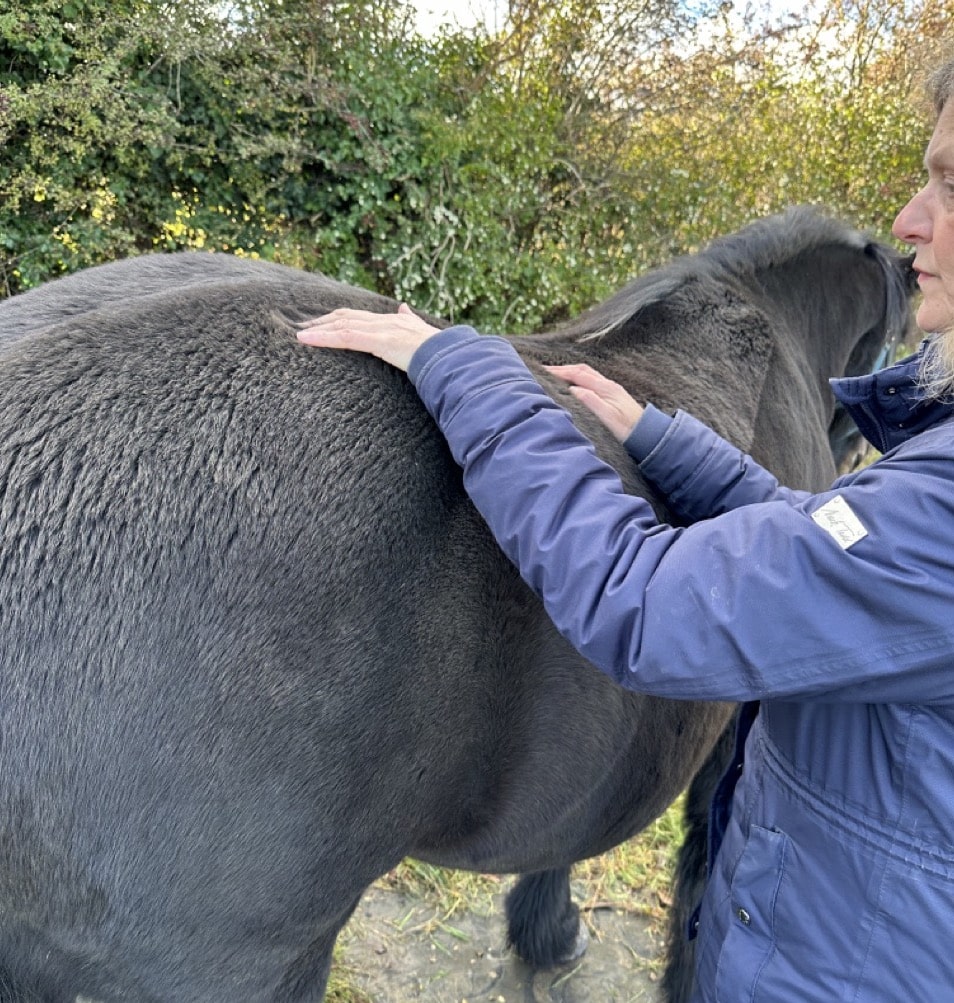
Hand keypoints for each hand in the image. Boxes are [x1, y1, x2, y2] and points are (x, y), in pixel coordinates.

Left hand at [297, 304, 440, 371]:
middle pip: (346, 317)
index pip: (359, 316)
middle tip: (303, 326)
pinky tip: (306, 339)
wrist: (450, 356)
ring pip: (342, 325)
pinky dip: (323, 338)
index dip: (338, 317)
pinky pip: (345, 338)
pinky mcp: (380, 341)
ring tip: (299, 334)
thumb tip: (404, 307)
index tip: (322, 321)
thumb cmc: (440, 351)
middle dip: (323, 321)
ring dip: (318, 329)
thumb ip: (411, 319)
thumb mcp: (422, 332)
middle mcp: (385, 320)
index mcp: (393, 320)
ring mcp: (382, 329)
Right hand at [544, 363, 643, 442]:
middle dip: (562, 368)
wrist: (648, 435)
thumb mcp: (607, 417)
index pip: (578, 374)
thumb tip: (572, 389)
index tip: (542, 371)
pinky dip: (579, 379)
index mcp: (605, 388)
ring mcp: (611, 389)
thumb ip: (591, 401)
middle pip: (582, 370)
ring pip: (587, 374)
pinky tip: (574, 385)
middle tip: (544, 371)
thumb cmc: (627, 429)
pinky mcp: (612, 396)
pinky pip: (592, 381)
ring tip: (556, 375)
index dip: (559, 372)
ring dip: (571, 372)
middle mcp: (608, 385)